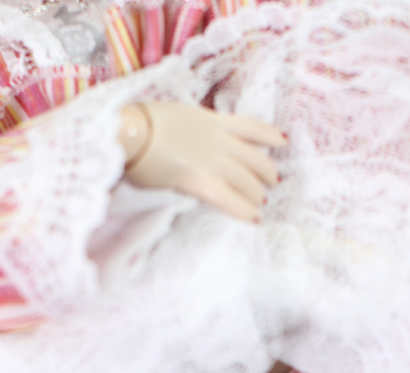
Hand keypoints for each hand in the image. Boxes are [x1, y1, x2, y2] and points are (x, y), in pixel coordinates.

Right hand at [119, 102, 285, 221]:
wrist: (127, 130)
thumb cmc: (138, 123)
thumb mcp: (174, 116)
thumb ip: (189, 128)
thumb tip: (187, 140)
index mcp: (210, 120)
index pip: (249, 127)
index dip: (269, 135)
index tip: (282, 141)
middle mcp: (217, 140)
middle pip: (254, 157)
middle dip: (267, 171)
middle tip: (273, 181)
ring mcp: (211, 160)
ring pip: (247, 180)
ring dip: (257, 193)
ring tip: (262, 203)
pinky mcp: (200, 181)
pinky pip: (229, 199)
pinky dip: (244, 210)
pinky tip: (255, 219)